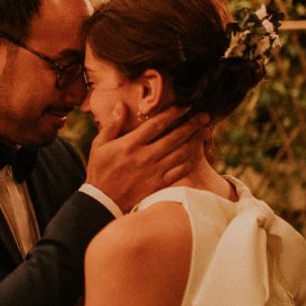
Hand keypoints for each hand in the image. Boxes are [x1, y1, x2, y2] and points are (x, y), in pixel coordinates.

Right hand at [86, 104, 210, 212]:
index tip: (186, 105)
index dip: (173, 113)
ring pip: (181, 153)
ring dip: (195, 141)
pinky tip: (198, 152)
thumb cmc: (100, 170)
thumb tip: (122, 104)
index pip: (157, 124)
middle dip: (192, 124)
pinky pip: (180, 171)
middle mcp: (145, 157)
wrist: (102, 201)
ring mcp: (154, 172)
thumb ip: (112, 124)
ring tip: (206, 131)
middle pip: (174, 137)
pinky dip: (191, 161)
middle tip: (205, 116)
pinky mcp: (159, 184)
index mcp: (130, 144)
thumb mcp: (100, 145)